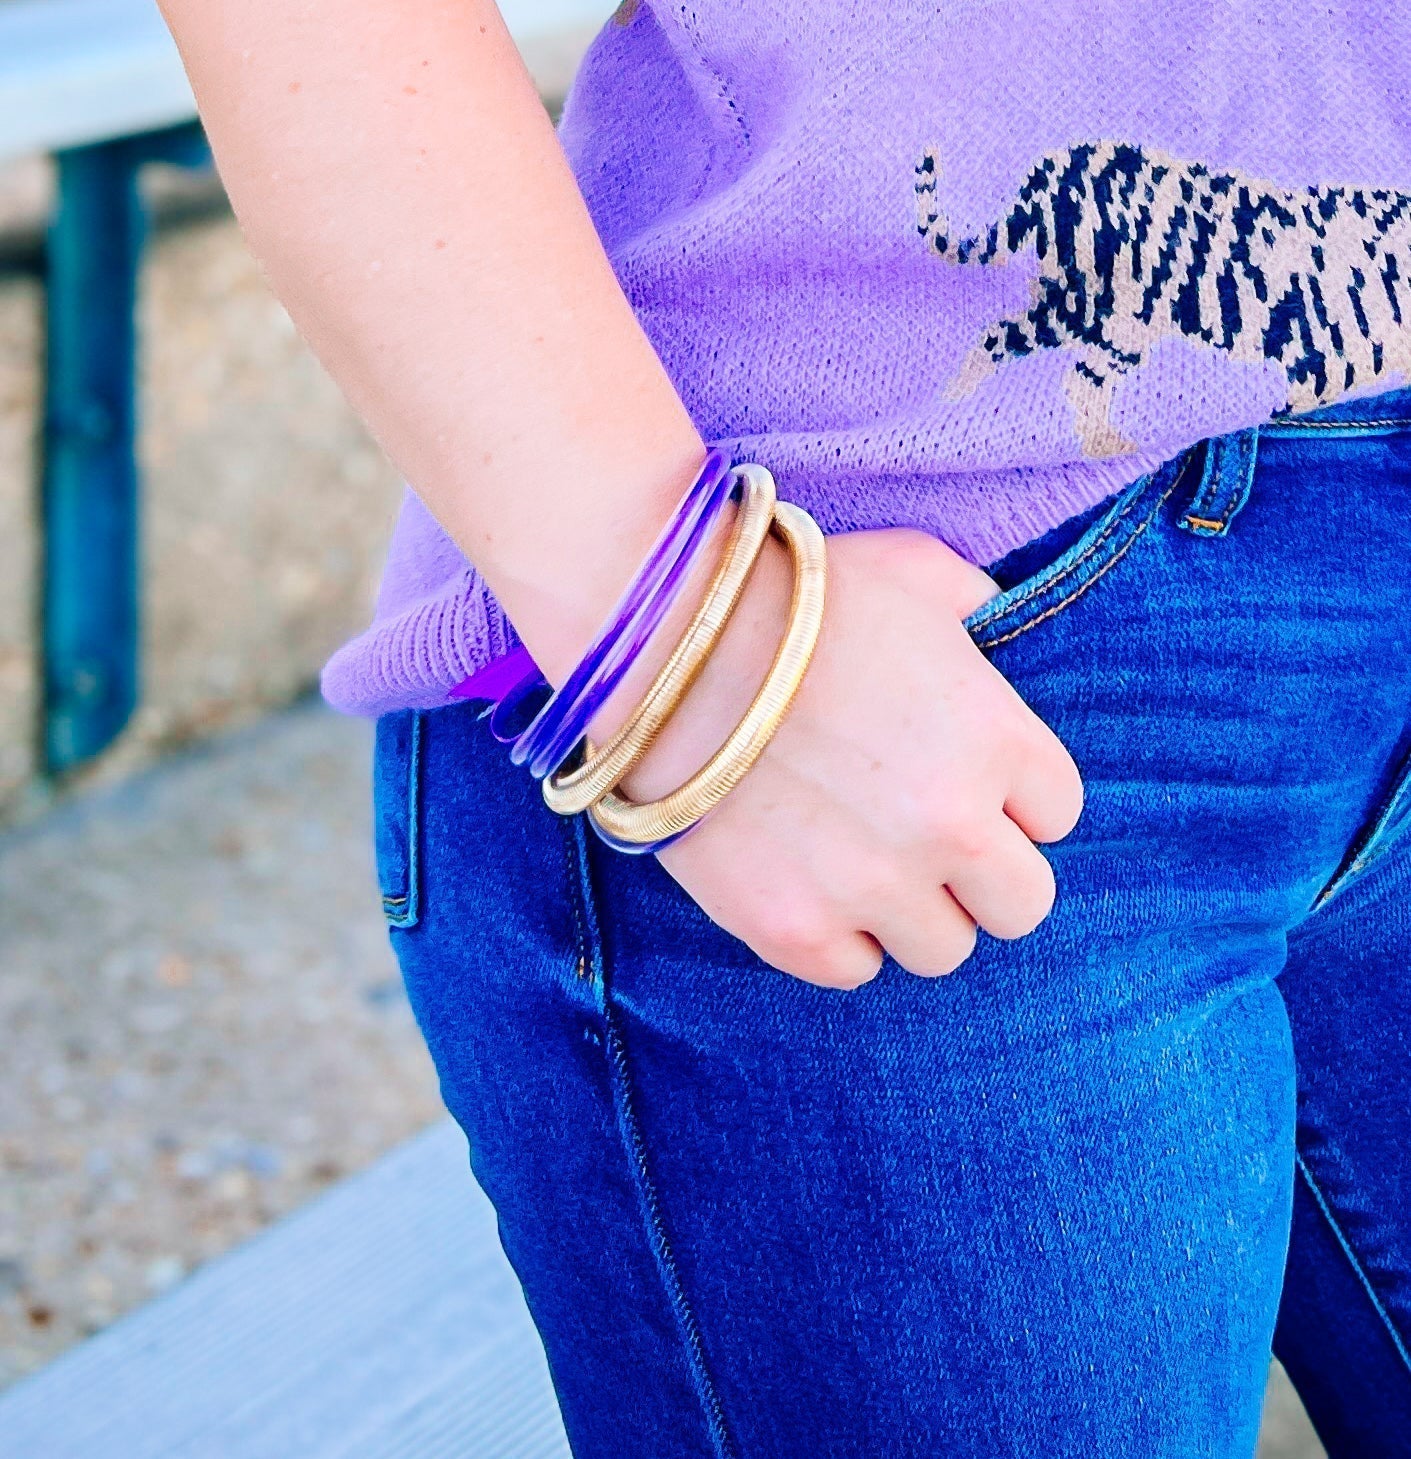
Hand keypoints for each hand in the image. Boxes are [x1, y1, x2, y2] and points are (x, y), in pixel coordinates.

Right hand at [610, 526, 1083, 988]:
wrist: (660, 636)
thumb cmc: (788, 594)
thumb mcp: (910, 568)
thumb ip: (973, 601)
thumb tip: (989, 619)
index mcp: (996, 738)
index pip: (1058, 813)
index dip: (1012, 798)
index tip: (965, 781)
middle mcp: (951, 825)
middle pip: (1022, 905)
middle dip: (982, 873)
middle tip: (925, 838)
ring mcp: (871, 885)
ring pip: (942, 950)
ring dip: (911, 912)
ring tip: (861, 862)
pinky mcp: (791, 927)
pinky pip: (853, 971)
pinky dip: (837, 936)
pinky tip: (808, 883)